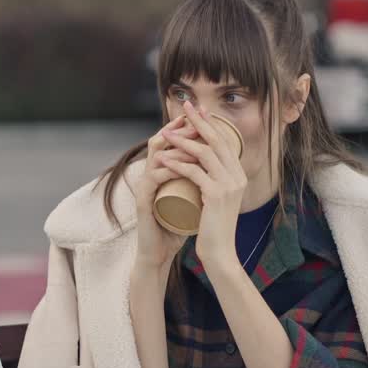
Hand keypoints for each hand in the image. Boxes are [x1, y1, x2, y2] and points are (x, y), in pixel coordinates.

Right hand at [132, 115, 194, 270]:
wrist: (159, 252)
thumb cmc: (176, 227)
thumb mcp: (192, 199)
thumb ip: (201, 184)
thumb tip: (224, 169)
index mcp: (161, 171)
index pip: (171, 140)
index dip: (187, 126)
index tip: (206, 115)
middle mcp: (150, 173)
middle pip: (161, 140)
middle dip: (181, 128)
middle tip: (198, 119)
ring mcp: (145, 185)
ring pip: (157, 155)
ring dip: (177, 146)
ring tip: (196, 141)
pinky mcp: (143, 200)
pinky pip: (154, 178)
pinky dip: (170, 170)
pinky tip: (184, 167)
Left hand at [162, 101, 248, 276]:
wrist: (220, 252)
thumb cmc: (214, 228)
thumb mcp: (217, 200)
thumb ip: (213, 183)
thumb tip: (201, 168)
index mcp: (238, 175)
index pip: (224, 142)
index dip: (209, 124)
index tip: (195, 111)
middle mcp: (237, 176)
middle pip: (217, 140)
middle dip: (199, 121)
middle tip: (185, 106)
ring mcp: (229, 185)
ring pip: (205, 153)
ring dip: (184, 140)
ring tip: (166, 134)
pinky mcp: (216, 195)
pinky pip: (194, 172)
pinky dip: (177, 163)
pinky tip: (163, 159)